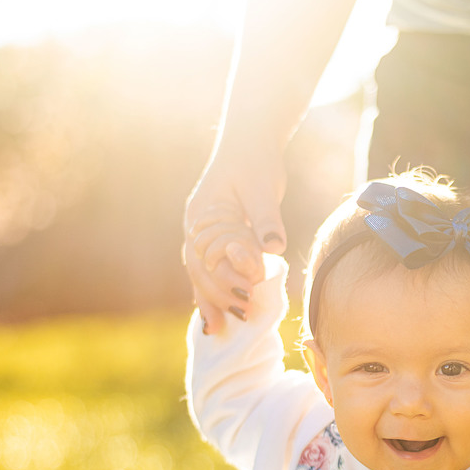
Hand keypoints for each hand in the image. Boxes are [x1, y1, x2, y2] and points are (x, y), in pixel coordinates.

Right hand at [183, 153, 286, 333]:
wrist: (250, 141)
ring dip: (209, 299)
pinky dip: (211, 289)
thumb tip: (272, 248)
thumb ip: (266, 219)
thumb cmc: (255, 161)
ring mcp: (204, 233)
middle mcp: (197, 228)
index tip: (246, 294)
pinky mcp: (217, 237)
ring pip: (200, 274)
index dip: (224, 278)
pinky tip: (215, 312)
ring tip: (217, 328)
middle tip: (240, 317)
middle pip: (198, 271)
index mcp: (202, 217)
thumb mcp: (262, 189)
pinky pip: (209, 268)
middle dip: (216, 296)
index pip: (206, 257)